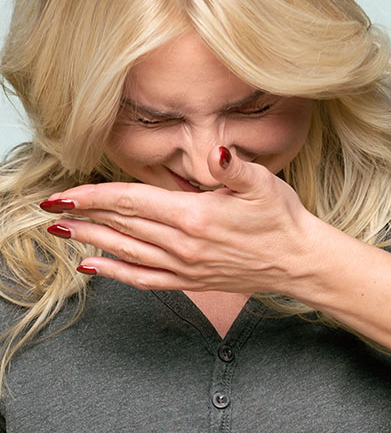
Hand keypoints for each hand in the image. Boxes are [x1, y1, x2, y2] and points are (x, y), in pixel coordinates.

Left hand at [41, 148, 318, 294]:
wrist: (298, 261)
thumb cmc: (282, 219)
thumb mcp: (263, 185)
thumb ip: (234, 168)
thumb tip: (217, 152)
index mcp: (195, 216)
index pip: (132, 201)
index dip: (94, 196)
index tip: (64, 192)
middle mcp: (184, 245)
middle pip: (122, 226)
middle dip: (83, 214)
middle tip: (49, 207)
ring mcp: (185, 267)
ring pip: (126, 252)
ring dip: (91, 240)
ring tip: (62, 231)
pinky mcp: (191, 281)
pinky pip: (144, 279)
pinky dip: (115, 274)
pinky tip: (93, 268)